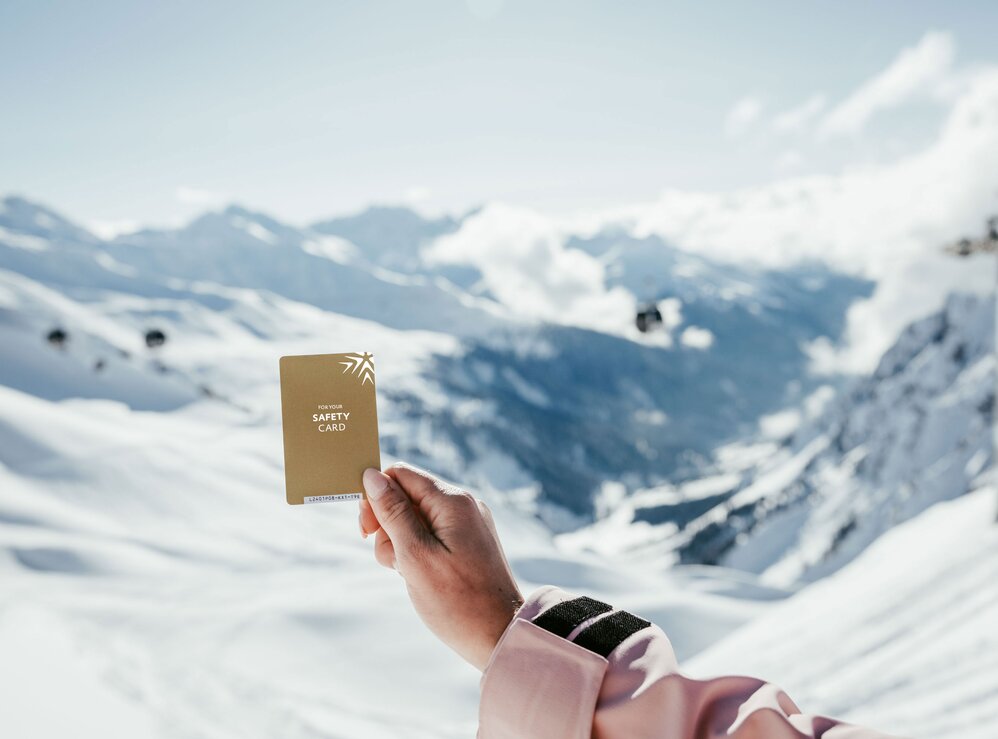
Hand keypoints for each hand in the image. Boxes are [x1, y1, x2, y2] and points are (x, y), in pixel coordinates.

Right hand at [358, 463, 523, 670]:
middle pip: (406, 496)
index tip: (366, 531)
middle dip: (387, 525)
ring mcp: (467, 524)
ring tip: (408, 574)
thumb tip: (372, 476)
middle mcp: (463, 505)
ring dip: (400, 543)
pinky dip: (416, 552)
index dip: (376, 496)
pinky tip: (419, 576)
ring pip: (415, 519)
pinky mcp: (467, 543)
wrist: (500, 637)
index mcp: (453, 501)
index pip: (401, 474)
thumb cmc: (457, 601)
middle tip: (391, 560)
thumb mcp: (415, 555)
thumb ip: (393, 513)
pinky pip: (431, 535)